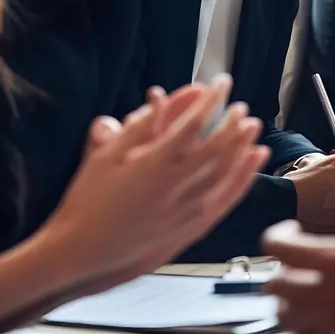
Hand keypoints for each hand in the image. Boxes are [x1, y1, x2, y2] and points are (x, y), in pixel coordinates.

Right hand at [43, 74, 268, 290]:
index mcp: (153, 163)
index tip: (221, 84)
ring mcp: (181, 210)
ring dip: (242, 151)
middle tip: (242, 107)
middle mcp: (172, 186)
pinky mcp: (183, 230)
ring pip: (223, 176)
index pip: (192, 124)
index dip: (210, 101)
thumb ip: (137, 126)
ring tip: (254, 131)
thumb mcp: (105, 154)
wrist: (81, 249)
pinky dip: (238, 183)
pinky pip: (220, 203)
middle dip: (233, 125)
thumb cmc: (87, 198)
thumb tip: (159, 97)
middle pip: (216, 149)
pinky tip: (248, 170)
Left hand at [263, 212, 334, 333]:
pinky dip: (303, 328)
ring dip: (288, 301)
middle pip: (275, 283)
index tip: (294, 229)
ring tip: (303, 292)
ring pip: (284, 316)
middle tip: (297, 263)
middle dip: (280, 270)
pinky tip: (318, 318)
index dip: (279, 232)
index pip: (279, 246)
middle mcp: (324, 293)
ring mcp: (330, 325)